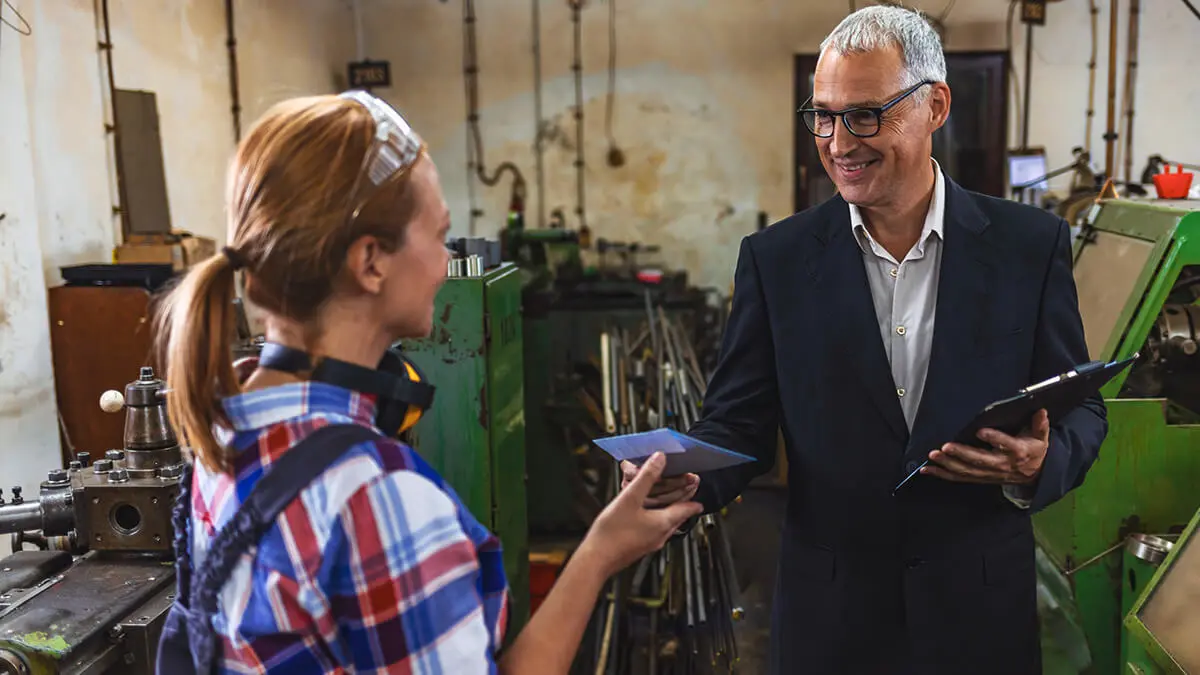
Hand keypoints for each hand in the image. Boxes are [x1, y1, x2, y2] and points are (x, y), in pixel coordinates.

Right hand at [583, 453, 703, 575]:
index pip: (688, 508)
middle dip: (683, 499)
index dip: (693, 493)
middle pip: (679, 515)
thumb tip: (660, 459)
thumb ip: (646, 477)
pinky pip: (654, 529)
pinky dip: (656, 517)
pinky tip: (645, 513)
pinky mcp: (640, 546)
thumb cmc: (612, 534)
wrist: (596, 560)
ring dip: (669, 508)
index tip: (695, 484)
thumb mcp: (630, 498)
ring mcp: (650, 542)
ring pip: (667, 523)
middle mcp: (660, 535)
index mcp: (663, 523)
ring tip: (665, 497)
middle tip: (684, 487)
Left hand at [923, 409, 1050, 485]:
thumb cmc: (1035, 450)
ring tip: (933, 456)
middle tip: (945, 446)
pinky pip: (960, 478)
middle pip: (980, 460)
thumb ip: (1039, 425)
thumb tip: (1041, 411)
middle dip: (962, 454)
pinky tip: (927, 470)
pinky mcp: (981, 478)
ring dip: (948, 464)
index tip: (980, 431)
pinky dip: (943, 474)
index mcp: (1018, 452)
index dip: (994, 439)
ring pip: (967, 471)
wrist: (1036, 475)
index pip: (1006, 444)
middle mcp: (1002, 464)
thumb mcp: (1041, 437)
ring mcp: (990, 474)